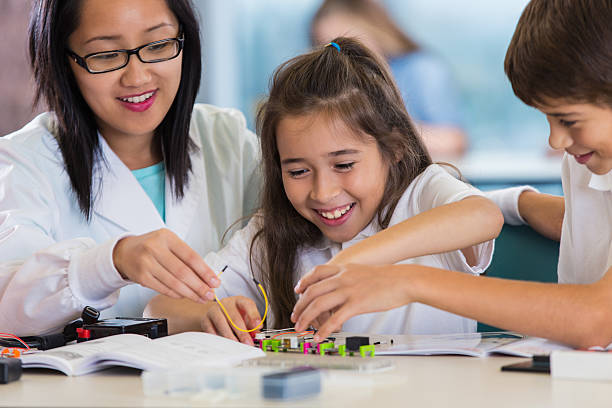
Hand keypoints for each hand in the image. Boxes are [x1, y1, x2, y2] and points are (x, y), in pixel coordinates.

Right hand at [113, 229, 219, 302]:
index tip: (215, 281)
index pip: (191, 256)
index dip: (205, 271)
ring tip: (201, 298)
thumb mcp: (168, 243)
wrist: (124, 252)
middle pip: (182, 272)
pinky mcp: (141, 277)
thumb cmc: (151, 246)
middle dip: (199, 286)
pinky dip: (176, 294)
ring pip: (174, 283)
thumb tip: (207, 276)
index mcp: (166, 237)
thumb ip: (186, 257)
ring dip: (190, 293)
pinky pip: (163, 289)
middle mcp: (155, 248)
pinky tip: (185, 296)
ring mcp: (146, 263)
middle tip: (210, 294)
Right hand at [200, 296, 261, 344]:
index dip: (253, 316)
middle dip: (242, 332)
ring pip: (221, 323)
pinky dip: (218, 337)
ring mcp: (214, 310)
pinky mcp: (206, 319)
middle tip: (247, 342)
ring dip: (230, 336)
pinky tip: (224, 343)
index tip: (257, 326)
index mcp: (239, 300)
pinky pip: (211, 329)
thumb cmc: (234, 314)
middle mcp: (226, 303)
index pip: (247, 304)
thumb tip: (256, 332)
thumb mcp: (245, 316)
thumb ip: (252, 324)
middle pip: (234, 317)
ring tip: (236, 345)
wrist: (216, 312)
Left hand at [291, 264, 411, 340]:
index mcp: (343, 268)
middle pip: (312, 291)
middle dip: (299, 306)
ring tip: (300, 328)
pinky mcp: (357, 304)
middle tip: (294, 316)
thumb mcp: (362, 272)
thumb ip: (348, 277)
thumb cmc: (387, 279)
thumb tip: (340, 288)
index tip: (297, 290)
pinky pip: (335, 318)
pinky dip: (324, 329)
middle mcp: (342, 278)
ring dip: (306, 318)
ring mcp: (348, 290)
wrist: (404, 280)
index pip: (316, 272)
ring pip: (318, 304)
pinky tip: (320, 336)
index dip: (303, 281)